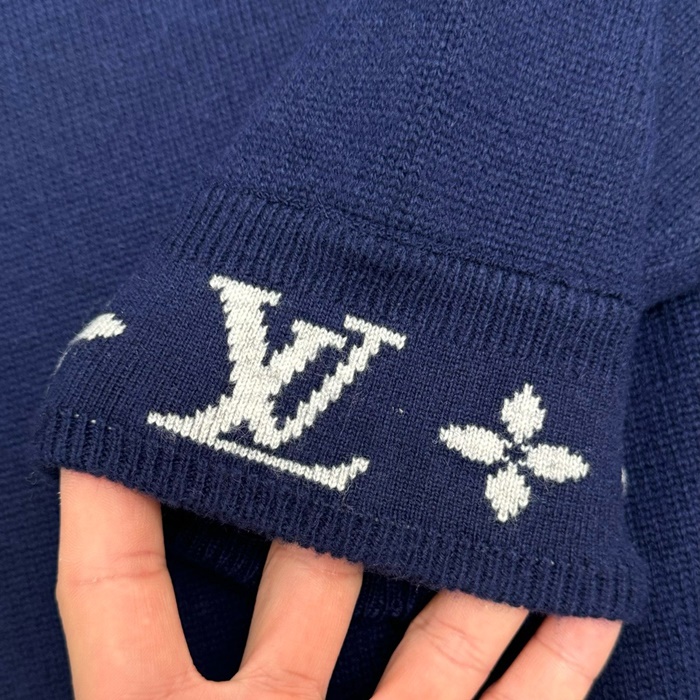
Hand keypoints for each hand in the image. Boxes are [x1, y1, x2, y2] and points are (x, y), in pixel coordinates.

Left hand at [57, 470, 621, 698]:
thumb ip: (97, 632)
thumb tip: (56, 499)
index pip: (119, 582)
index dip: (113, 498)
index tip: (126, 418)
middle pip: (308, 584)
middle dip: (339, 512)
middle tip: (369, 421)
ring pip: (430, 650)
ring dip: (472, 581)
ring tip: (507, 501)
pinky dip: (549, 675)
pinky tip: (584, 612)